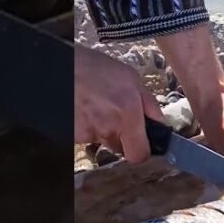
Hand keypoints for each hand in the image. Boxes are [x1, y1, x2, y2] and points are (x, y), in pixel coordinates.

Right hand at [75, 45, 165, 162]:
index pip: (139, 155)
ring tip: (99, 106)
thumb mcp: (132, 78)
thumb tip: (160, 123)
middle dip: (123, 135)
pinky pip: (88, 135)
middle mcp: (108, 128)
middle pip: (121, 147)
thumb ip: (150, 104)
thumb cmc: (95, 68)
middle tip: (118, 114)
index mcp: (127, 115)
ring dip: (105, 128)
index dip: (142, 150)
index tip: (143, 142)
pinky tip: (87, 108)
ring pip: (104, 140)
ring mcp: (89, 133)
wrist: (63, 67)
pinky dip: (89, 125)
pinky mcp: (74, 134)